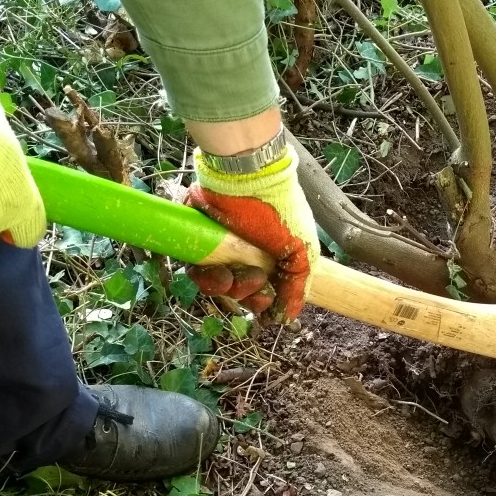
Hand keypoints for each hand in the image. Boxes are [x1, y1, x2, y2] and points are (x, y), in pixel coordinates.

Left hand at [185, 144, 318, 321]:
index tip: (266, 301)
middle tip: (253, 279)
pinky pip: (196, 271)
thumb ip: (296, 287)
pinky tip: (215, 269)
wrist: (244, 176)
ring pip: (217, 286)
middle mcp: (246, 255)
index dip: (264, 302)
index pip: (264, 292)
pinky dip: (204, 277)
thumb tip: (285, 319)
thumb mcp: (300, 251)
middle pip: (239, 293)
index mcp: (271, 258)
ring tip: (230, 273)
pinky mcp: (198, 242)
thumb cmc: (277, 210)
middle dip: (246, 294)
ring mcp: (221, 249)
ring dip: (224, 287)